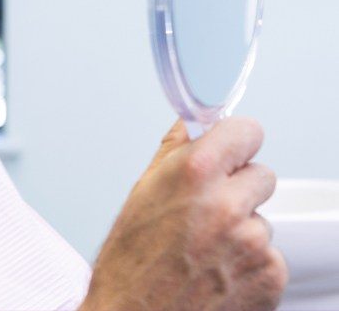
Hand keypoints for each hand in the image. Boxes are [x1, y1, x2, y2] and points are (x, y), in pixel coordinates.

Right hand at [80, 117, 286, 310]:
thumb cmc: (130, 262)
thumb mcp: (141, 192)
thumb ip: (174, 150)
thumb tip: (191, 124)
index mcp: (195, 174)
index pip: (246, 130)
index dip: (235, 140)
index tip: (228, 149)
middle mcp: (229, 204)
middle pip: (261, 175)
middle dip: (238, 187)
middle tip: (208, 208)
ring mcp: (253, 243)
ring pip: (261, 218)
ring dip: (242, 228)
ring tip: (204, 248)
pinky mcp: (270, 277)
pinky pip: (269, 255)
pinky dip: (248, 262)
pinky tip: (216, 272)